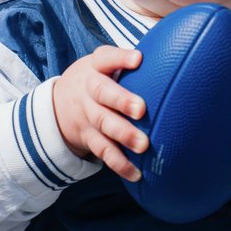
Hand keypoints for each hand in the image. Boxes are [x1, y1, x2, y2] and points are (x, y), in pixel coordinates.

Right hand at [52, 46, 146, 180]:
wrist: (57, 104)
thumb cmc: (96, 79)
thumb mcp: (103, 64)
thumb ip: (127, 61)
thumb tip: (173, 57)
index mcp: (96, 67)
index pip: (106, 58)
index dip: (120, 59)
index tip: (138, 59)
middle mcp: (89, 90)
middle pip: (103, 94)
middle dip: (121, 101)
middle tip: (141, 110)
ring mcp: (87, 115)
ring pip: (103, 124)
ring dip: (123, 135)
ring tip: (143, 145)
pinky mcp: (88, 137)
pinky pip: (103, 150)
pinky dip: (119, 163)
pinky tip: (136, 173)